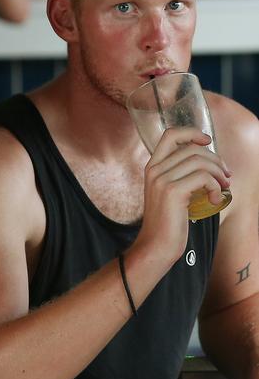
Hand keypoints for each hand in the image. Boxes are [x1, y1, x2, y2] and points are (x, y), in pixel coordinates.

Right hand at [136, 127, 230, 262]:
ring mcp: (161, 180)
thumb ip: (181, 175)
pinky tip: (215, 200)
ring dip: (219, 174)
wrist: (156, 245)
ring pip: (200, 161)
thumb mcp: (170, 193)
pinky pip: (203, 178)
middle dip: (216, 160)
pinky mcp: (172, 191)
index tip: (207, 142)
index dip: (192, 133)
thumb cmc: (168, 222)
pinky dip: (216, 187)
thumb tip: (210, 163)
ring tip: (224, 189)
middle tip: (226, 177)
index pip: (170, 135)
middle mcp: (154, 170)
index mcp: (152, 167)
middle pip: (192, 148)